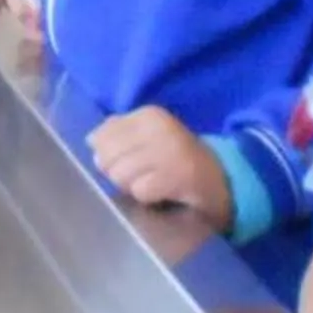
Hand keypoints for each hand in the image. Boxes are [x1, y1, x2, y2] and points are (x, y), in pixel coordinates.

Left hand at [89, 108, 232, 230]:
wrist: (222, 179)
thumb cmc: (177, 160)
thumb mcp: (148, 138)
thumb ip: (117, 134)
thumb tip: (91, 139)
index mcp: (149, 115)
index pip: (102, 136)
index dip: (108, 154)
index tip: (130, 159)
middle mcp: (159, 128)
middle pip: (108, 156)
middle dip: (117, 172)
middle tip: (141, 175)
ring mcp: (170, 152)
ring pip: (120, 174)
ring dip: (132, 186)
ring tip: (152, 183)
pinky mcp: (178, 176)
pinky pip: (140, 190)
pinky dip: (147, 197)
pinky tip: (161, 194)